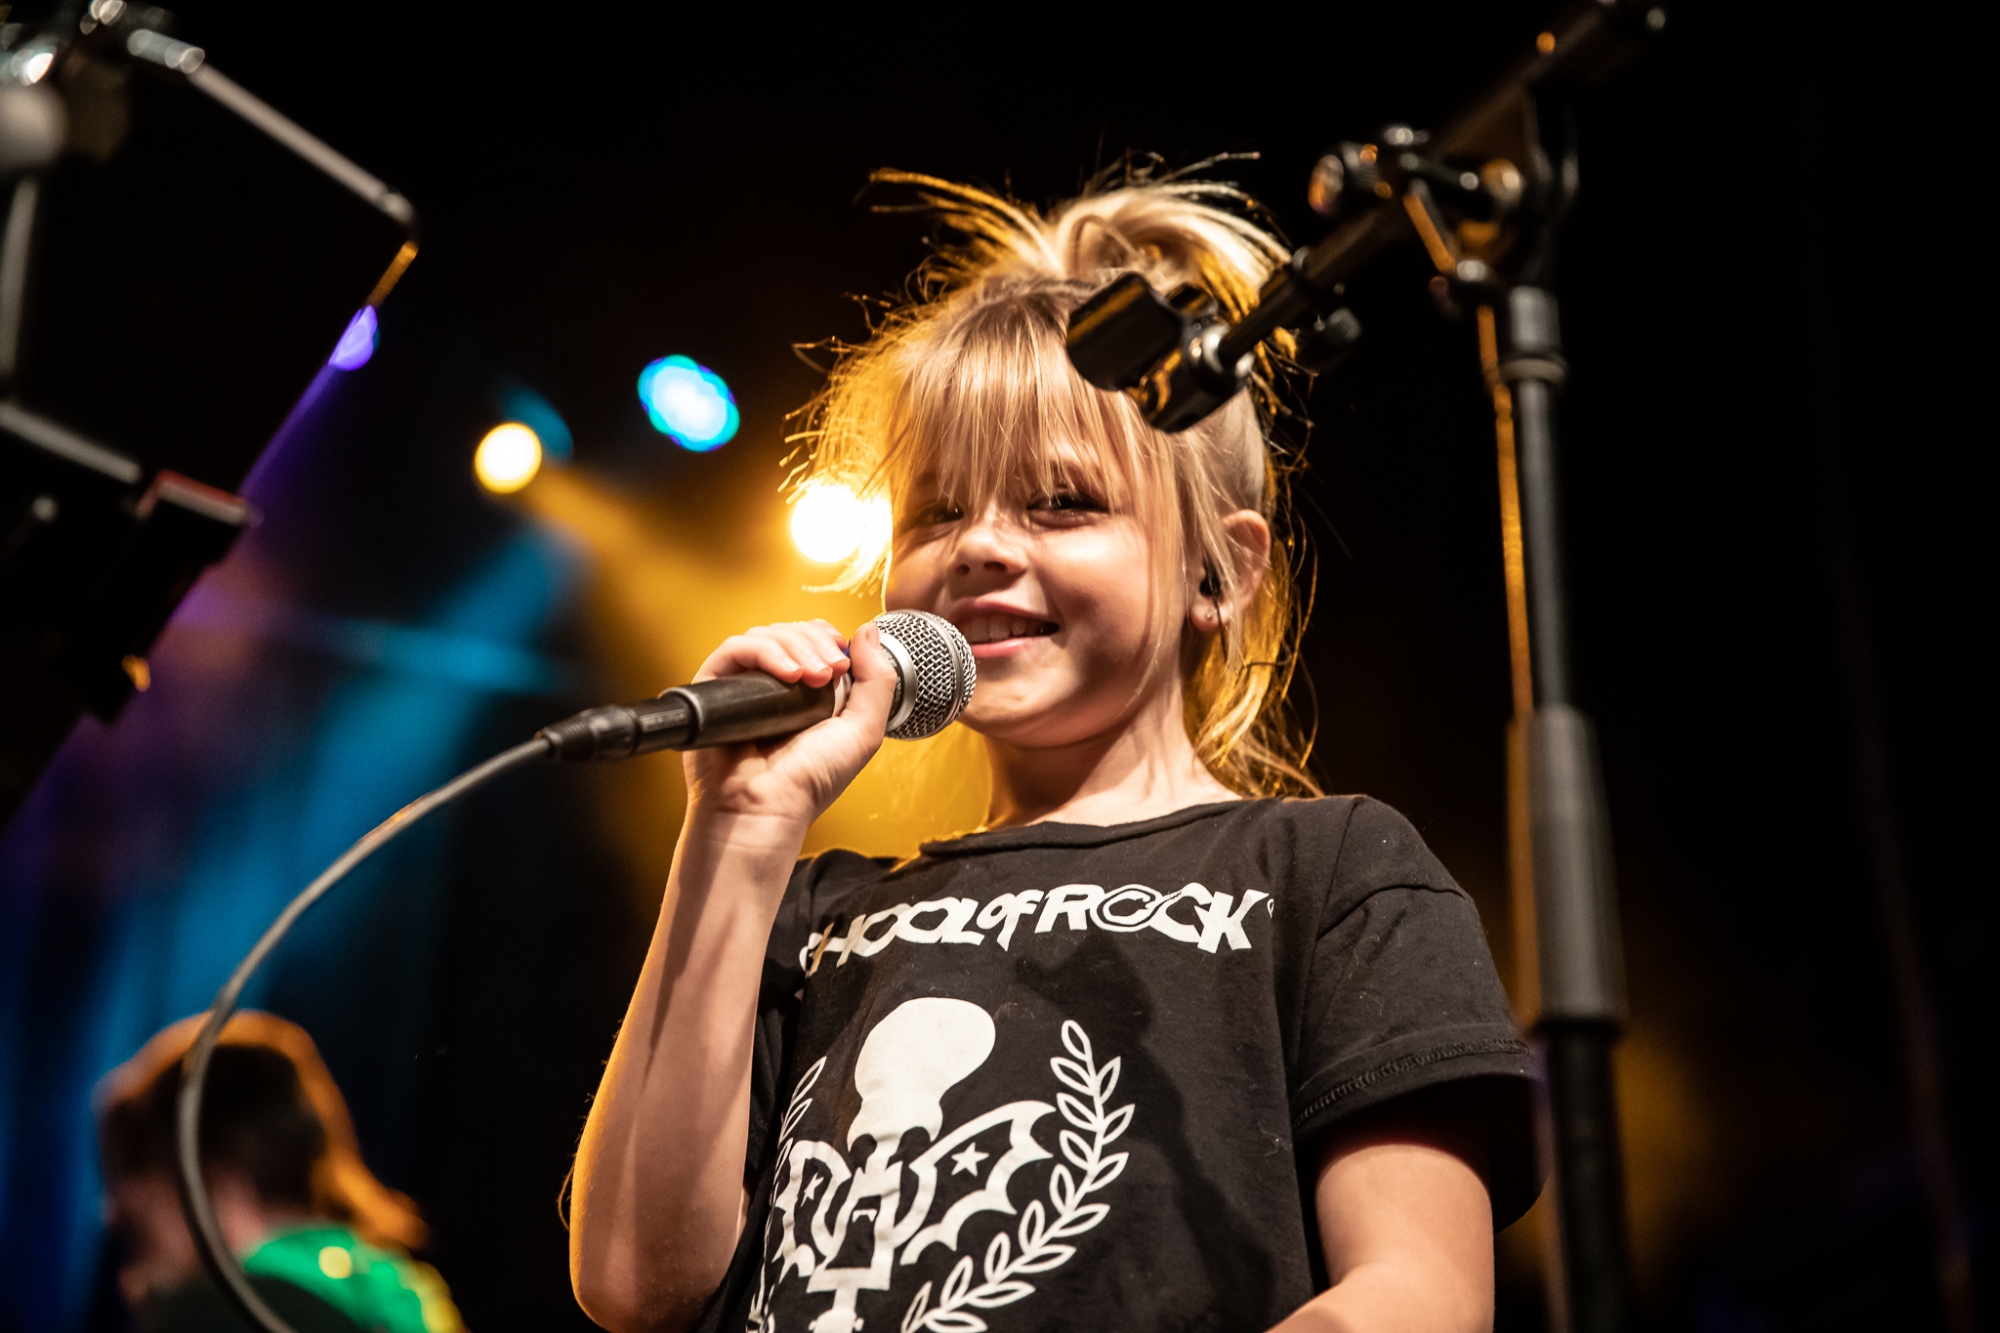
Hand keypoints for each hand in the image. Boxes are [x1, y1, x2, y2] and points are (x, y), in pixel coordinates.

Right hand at [680, 619, 897, 830]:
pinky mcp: (714, 687)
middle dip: (816, 642)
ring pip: (766, 635)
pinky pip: (736, 649)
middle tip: (831, 671)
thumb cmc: (808, 783)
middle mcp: (773, 684)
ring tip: (811, 677)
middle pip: (791, 631)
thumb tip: (868, 631)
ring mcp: (743, 685)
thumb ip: (878, 680)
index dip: (828, 638)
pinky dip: (765, 652)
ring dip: (795, 646)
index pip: (812, 638)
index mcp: (805, 692)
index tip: (843, 660)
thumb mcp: (863, 731)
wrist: (767, 809)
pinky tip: (787, 675)